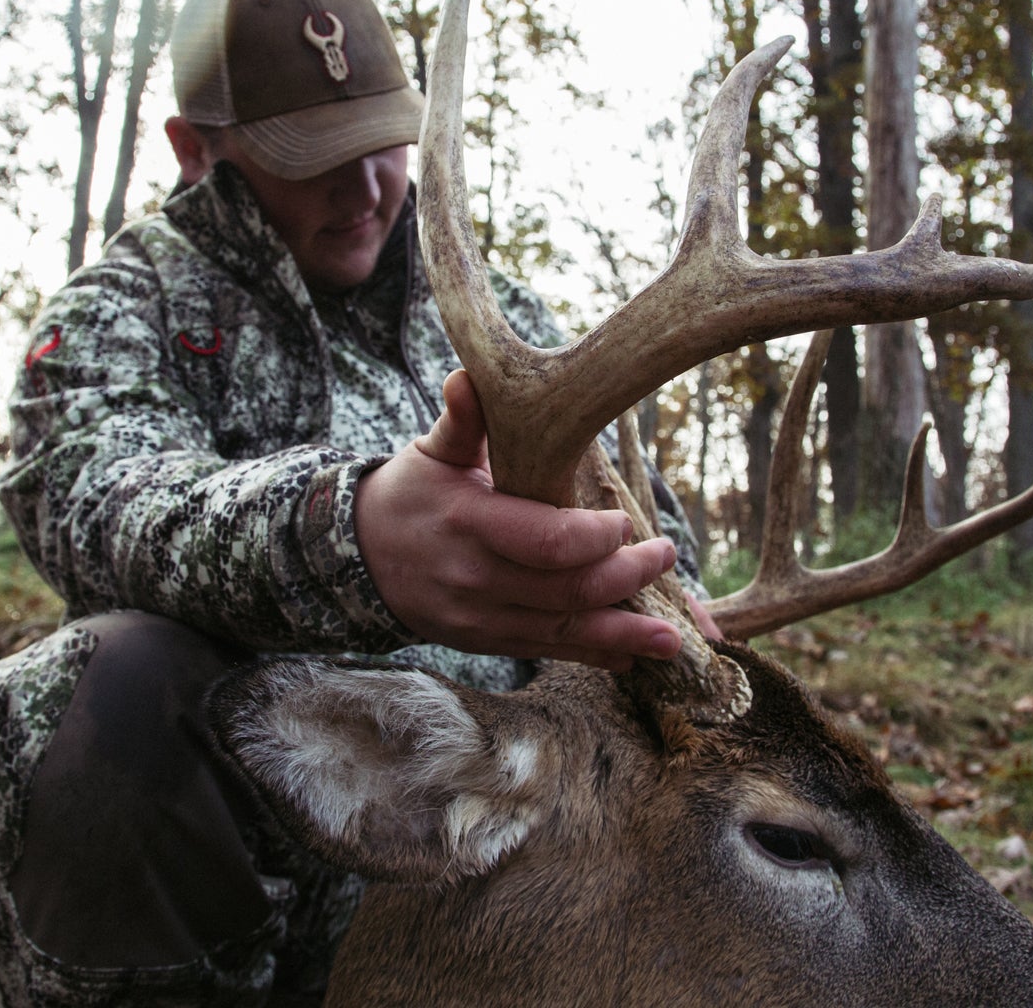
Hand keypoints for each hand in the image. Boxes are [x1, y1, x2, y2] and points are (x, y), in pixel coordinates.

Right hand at [356, 371, 684, 671]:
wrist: (360, 557)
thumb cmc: (411, 493)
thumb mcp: (431, 451)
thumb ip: (463, 420)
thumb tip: (468, 375)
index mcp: (468, 521)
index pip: (546, 541)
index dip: (596, 538)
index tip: (626, 524)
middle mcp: (475, 578)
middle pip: (565, 589)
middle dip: (625, 578)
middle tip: (665, 557)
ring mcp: (479, 618)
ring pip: (562, 631)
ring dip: (622, 637)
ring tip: (672, 642)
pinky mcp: (485, 642)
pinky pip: (546, 651)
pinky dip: (592, 655)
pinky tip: (631, 656)